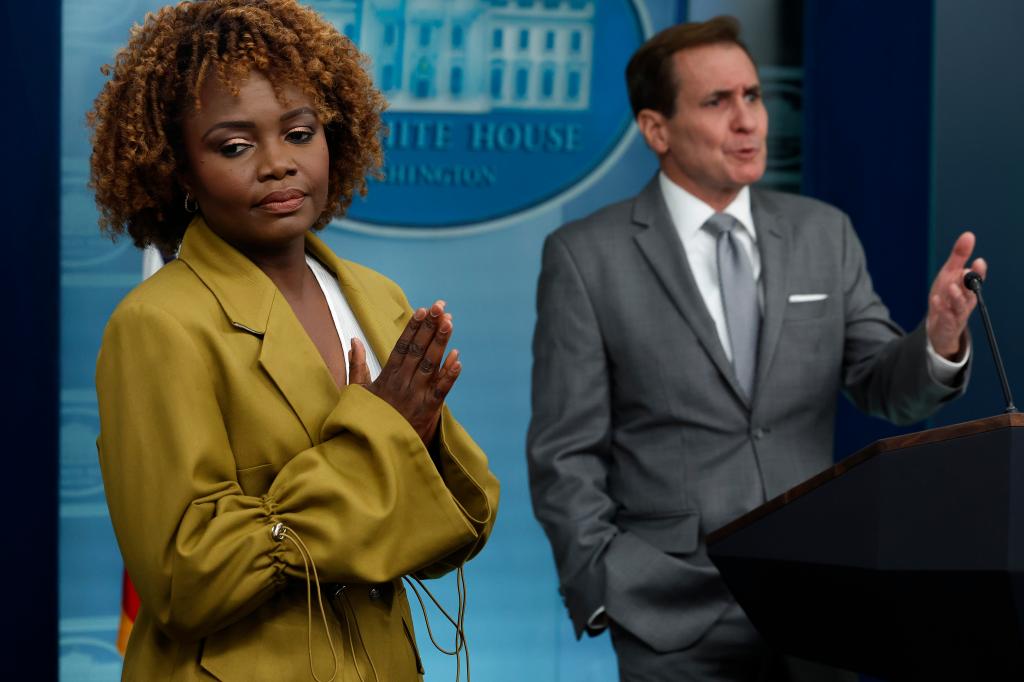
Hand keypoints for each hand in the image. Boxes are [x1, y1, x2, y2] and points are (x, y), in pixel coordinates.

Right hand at [348, 300, 460, 445]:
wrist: (374, 452)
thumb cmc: (367, 421)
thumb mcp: (358, 393)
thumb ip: (357, 366)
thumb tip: (354, 340)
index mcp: (387, 378)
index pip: (402, 347)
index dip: (413, 328)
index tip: (423, 310)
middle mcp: (402, 384)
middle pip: (418, 350)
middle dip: (430, 327)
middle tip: (441, 306)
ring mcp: (415, 397)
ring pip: (430, 365)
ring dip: (440, 343)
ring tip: (449, 322)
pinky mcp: (427, 412)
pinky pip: (440, 391)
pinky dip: (449, 375)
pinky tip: (458, 358)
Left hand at [927, 231, 987, 358]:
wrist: (940, 326)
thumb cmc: (947, 297)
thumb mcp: (949, 274)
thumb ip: (959, 256)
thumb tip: (969, 235)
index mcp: (968, 287)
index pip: (976, 279)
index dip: (978, 271)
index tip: (978, 261)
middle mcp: (965, 300)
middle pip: (970, 291)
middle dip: (969, 282)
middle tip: (966, 272)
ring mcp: (957, 313)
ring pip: (960, 305)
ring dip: (956, 296)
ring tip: (951, 287)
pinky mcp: (947, 324)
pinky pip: (946, 317)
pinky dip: (941, 309)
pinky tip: (935, 300)